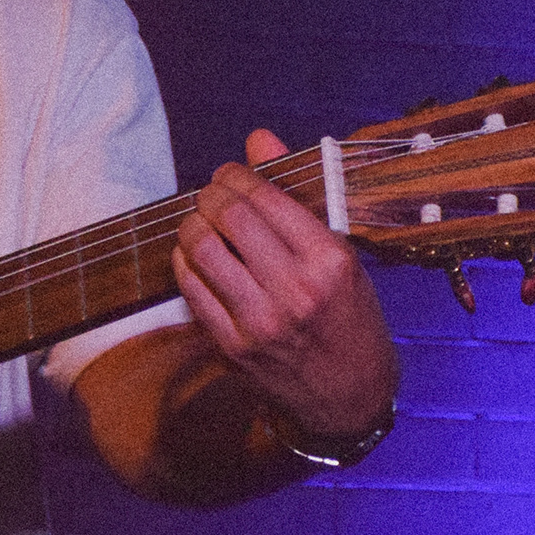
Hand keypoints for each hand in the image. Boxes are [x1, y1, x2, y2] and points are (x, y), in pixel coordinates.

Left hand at [172, 129, 397, 440]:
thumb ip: (296, 196)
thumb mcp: (340, 255)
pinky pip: (192, 288)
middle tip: (211, 194)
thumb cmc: (349, 317)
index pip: (264, 198)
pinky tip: (193, 255)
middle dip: (210, 195)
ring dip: (192, 225)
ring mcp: (260, 320)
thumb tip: (258, 138)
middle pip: (228, 217)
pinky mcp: (232, 345)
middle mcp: (295, 289)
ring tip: (200, 221)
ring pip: (202, 249)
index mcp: (329, 260)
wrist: (350, 396)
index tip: (229, 174)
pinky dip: (185, 262)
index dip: (236, 176)